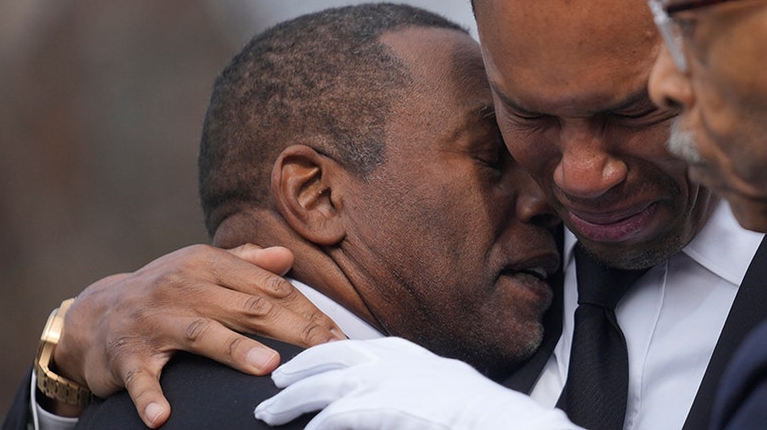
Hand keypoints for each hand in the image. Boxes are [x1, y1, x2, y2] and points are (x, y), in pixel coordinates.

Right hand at [52, 243, 345, 427]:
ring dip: (236, 350)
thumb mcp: (201, 268)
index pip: (269, 288)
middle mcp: (184, 287)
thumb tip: (287, 256)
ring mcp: (154, 321)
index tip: (338, 337)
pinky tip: (163, 417)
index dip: (307, 312)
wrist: (92, 315)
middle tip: (327, 351)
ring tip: (268, 367)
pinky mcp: (126, 355)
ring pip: (203, 333)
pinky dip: (151, 396)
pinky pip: (141, 378)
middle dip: (292, 329)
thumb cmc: (165, 292)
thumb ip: (246, 263)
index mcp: (207, 264)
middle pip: (249, 308)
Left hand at [254, 337, 577, 429]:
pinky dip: (318, 422)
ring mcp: (388, 383)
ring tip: (269, 411)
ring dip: (294, 398)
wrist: (497, 419)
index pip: (353, 345)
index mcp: (406, 353)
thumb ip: (409, 385)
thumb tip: (393, 397)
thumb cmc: (473, 411)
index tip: (304, 362)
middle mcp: (393, 361)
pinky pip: (339, 413)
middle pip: (331, 356)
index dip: (324, 353)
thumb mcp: (439, 386)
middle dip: (300, 368)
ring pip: (326, 384)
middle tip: (276, 381)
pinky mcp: (385, 408)